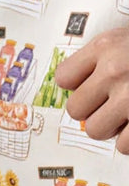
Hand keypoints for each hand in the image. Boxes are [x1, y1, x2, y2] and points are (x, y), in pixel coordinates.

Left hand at [55, 27, 128, 153]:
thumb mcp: (125, 39)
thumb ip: (100, 57)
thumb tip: (69, 86)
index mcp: (106, 46)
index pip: (63, 78)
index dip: (78, 85)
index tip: (94, 83)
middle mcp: (115, 70)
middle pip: (75, 110)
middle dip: (93, 109)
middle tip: (113, 103)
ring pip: (96, 130)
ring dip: (110, 127)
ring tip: (127, 115)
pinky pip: (124, 146)